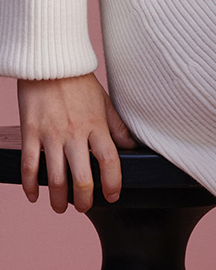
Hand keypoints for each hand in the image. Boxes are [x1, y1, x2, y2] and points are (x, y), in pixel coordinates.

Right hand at [17, 72, 136, 213]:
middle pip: (82, 177)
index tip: (113, 196)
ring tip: (60, 207)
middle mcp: (75, 133)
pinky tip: (34, 195)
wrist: (49, 61)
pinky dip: (30, 185)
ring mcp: (51, 134)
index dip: (113, 182)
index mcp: (96, 124)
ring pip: (55, 178)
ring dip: (58, 199)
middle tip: (83, 207)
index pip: (110, 160)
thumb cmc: (78, 81)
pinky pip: (30, 165)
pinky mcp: (31, 132)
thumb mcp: (103, 100)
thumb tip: (131, 145)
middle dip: (84, 200)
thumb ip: (116, 125)